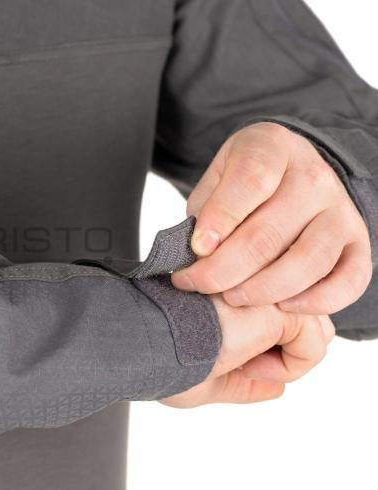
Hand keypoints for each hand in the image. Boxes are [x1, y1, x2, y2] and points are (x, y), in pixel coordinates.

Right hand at [161, 295, 334, 407]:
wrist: (140, 345)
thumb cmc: (157, 353)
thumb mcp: (204, 370)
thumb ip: (244, 377)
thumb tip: (278, 386)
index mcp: (233, 286)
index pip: (275, 310)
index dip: (259, 346)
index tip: (220, 354)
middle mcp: (251, 280)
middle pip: (298, 315)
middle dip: (278, 349)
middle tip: (232, 361)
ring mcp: (264, 289)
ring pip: (310, 331)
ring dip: (280, 361)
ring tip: (236, 363)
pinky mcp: (275, 307)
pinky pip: (312, 347)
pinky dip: (287, 369)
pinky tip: (246, 365)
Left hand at [171, 122, 371, 314]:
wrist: (292, 176)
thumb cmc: (243, 185)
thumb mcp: (216, 180)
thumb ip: (206, 210)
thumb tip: (200, 253)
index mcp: (272, 148)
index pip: (251, 181)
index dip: (221, 218)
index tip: (197, 248)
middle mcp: (314, 176)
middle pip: (270, 232)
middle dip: (225, 268)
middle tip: (198, 284)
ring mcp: (341, 211)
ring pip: (308, 261)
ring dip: (264, 289)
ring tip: (232, 297)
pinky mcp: (358, 243)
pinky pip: (349, 281)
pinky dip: (316, 301)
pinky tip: (283, 307)